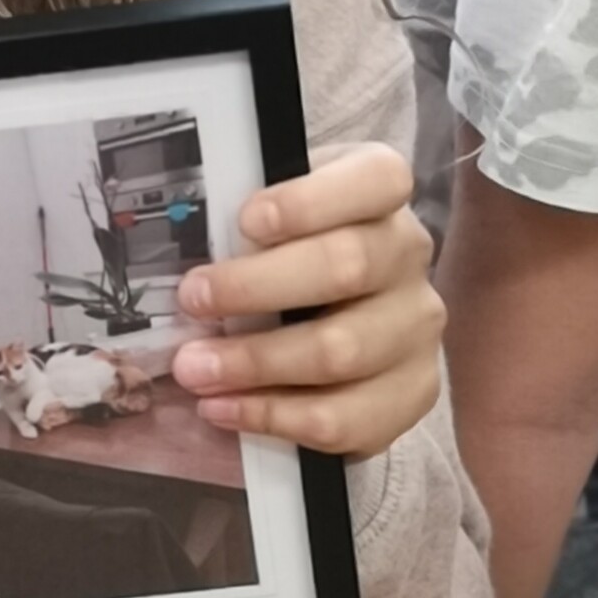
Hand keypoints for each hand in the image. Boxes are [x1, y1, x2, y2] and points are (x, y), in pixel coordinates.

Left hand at [169, 143, 442, 457]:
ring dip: (255, 363)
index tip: (248, 221)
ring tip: (195, 369)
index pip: (375, 180)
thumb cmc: (288, 251)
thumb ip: (242, 222)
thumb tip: (181, 246)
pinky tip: (226, 409)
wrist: (339, 313)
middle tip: (194, 301)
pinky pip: (345, 418)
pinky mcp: (411, 390)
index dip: (311, 201)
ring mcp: (416, 325)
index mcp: (380, 190)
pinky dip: (275, 417)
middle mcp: (408, 253)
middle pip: (347, 266)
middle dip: (256, 288)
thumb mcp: (270, 214)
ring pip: (342, 351)